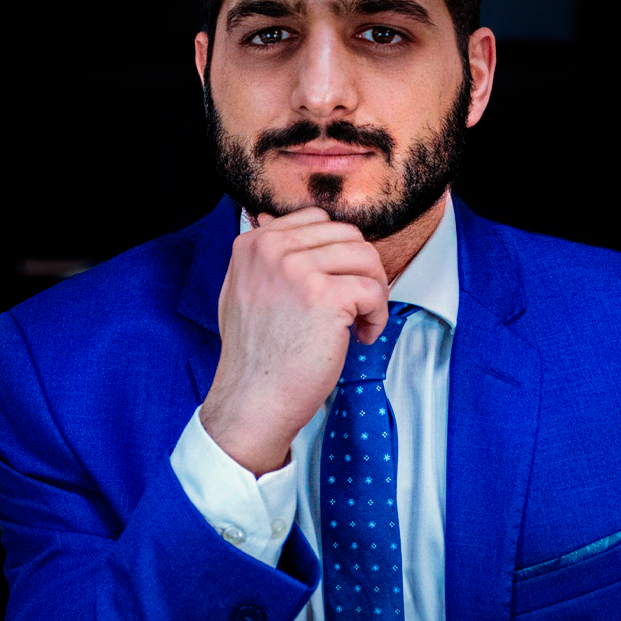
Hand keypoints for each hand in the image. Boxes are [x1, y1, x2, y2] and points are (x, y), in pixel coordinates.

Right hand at [200, 206, 388, 475]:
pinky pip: (374, 289)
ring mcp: (298, 270)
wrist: (253, 401)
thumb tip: (283, 226)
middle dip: (361, 269)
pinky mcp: (326, 296)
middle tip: (357, 306)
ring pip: (366, 257)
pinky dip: (378, 315)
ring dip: (374, 290)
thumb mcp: (242, 291)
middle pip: (347, 235)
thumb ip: (264, 258)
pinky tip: (362, 337)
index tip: (337, 284)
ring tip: (361, 321)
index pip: (317, 219)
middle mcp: (272, 249)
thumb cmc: (255, 357)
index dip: (338, 252)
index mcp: (253, 243)